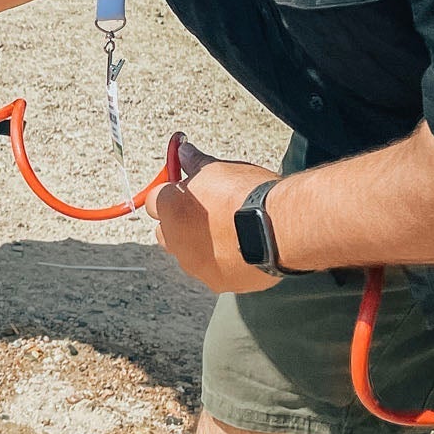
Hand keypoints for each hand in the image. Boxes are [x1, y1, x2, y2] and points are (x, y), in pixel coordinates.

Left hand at [144, 140, 283, 293]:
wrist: (279, 228)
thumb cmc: (247, 195)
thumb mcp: (219, 169)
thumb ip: (196, 163)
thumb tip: (184, 152)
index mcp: (170, 208)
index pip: (154, 199)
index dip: (172, 192)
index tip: (188, 188)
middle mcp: (175, 239)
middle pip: (167, 229)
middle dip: (181, 221)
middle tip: (208, 210)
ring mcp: (194, 264)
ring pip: (188, 253)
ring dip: (201, 244)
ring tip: (229, 230)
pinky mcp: (217, 281)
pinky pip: (213, 271)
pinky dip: (223, 261)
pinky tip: (242, 248)